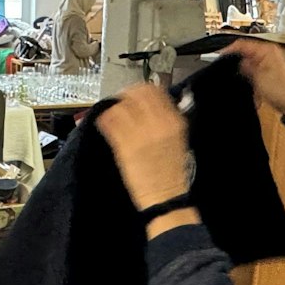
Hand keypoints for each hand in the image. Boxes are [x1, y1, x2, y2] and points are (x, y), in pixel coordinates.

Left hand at [98, 85, 190, 210]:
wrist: (165, 195)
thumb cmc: (172, 170)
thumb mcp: (178, 138)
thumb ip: (168, 117)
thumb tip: (156, 102)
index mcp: (173, 121)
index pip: (155, 91)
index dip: (142, 89)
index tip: (136, 93)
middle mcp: (157, 124)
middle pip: (137, 93)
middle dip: (127, 94)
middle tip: (122, 100)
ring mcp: (140, 134)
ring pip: (122, 106)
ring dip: (116, 106)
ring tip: (114, 113)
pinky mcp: (125, 146)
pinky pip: (110, 123)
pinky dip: (105, 119)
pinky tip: (105, 122)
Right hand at [228, 39, 284, 119]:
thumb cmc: (281, 89)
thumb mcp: (259, 76)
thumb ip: (245, 66)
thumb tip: (235, 61)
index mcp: (266, 49)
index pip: (242, 44)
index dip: (228, 50)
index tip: (217, 57)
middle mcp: (266, 53)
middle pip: (243, 52)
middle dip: (233, 60)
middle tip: (221, 68)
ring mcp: (266, 62)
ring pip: (245, 61)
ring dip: (239, 69)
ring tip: (230, 76)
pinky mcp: (265, 72)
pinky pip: (250, 70)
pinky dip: (245, 75)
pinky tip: (241, 81)